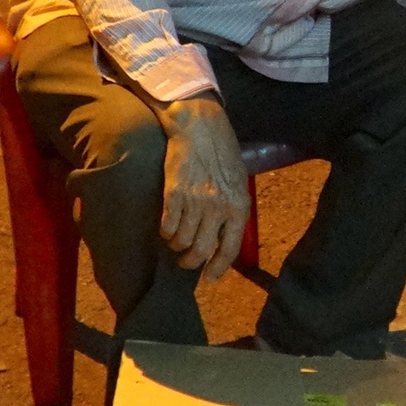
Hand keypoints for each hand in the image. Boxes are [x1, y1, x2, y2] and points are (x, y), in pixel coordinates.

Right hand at [156, 96, 251, 277]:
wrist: (201, 129)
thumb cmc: (223, 154)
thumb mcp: (239, 183)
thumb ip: (233, 210)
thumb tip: (225, 238)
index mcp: (239, 208)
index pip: (228, 250)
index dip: (217, 268)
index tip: (208, 277)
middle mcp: (218, 208)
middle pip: (200, 250)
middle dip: (190, 262)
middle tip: (185, 261)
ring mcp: (195, 202)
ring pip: (181, 241)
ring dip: (176, 245)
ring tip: (176, 241)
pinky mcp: (174, 194)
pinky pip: (167, 226)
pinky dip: (166, 232)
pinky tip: (167, 228)